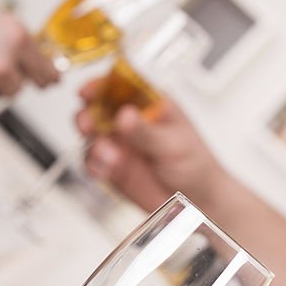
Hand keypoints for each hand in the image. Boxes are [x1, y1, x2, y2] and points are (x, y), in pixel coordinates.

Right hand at [76, 80, 227, 212]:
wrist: (197, 201)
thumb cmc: (195, 163)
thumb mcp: (173, 143)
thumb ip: (146, 131)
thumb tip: (124, 115)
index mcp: (148, 103)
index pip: (120, 85)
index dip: (101, 85)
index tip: (88, 92)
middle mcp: (129, 120)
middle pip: (97, 108)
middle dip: (88, 115)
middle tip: (88, 125)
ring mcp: (119, 144)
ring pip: (91, 136)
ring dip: (92, 143)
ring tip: (107, 155)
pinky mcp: (112, 167)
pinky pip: (92, 162)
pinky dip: (94, 165)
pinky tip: (105, 169)